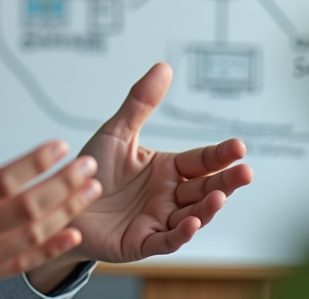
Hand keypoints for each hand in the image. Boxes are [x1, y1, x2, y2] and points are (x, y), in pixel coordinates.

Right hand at [0, 100, 101, 298]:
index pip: (0, 181)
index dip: (34, 162)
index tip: (58, 145)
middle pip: (25, 209)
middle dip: (63, 185)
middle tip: (88, 165)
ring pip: (29, 237)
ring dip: (65, 213)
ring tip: (89, 191)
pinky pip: (19, 264)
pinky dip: (49, 249)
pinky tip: (71, 233)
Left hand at [51, 63, 253, 267]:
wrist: (63, 201)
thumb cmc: (91, 169)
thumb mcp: (117, 132)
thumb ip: (141, 103)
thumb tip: (164, 67)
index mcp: (166, 169)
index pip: (201, 160)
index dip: (220, 154)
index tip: (239, 146)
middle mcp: (168, 195)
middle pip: (204, 188)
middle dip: (226, 182)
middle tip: (246, 173)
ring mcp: (158, 220)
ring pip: (192, 215)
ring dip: (208, 208)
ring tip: (219, 196)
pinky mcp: (142, 242)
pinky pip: (166, 239)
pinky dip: (180, 233)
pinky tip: (191, 223)